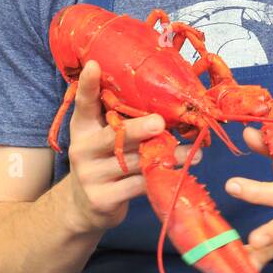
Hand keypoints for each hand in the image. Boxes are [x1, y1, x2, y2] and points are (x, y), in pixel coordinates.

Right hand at [63, 60, 199, 234]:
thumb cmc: (104, 160)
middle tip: (160, 122)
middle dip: (138, 129)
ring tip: (191, 151)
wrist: (86, 208)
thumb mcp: (103, 137)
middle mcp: (82, 149)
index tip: (94, 65)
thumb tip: (158, 93)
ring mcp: (90, 176)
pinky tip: (179, 171)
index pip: (84, 103)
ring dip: (166, 155)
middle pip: (113, 136)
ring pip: (134, 162)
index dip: (88, 84)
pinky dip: (160, 177)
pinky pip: (138, 186)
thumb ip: (120, 119)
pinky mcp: (103, 199)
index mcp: (82, 128)